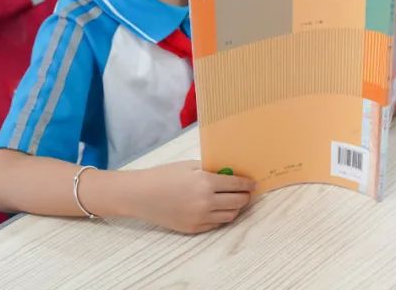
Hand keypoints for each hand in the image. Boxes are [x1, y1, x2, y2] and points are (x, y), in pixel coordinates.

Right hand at [120, 161, 254, 233]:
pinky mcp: (193, 229)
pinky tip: (220, 209)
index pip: (236, 184)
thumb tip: (230, 174)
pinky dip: (222, 217)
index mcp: (205, 182)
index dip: (248, 184)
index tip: (253, 183)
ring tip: (236, 201)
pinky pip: (216, 224)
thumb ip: (211, 170)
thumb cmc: (164, 176)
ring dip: (236, 208)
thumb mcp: (189, 166)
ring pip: (230, 216)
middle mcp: (206, 202)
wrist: (141, 195)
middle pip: (237, 202)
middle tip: (248, 193)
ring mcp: (200, 218)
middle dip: (245, 196)